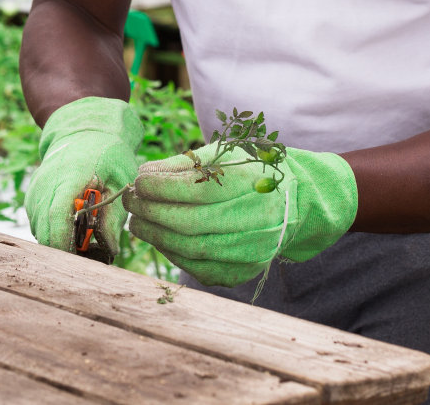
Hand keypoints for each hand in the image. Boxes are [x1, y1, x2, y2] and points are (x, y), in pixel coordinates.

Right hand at [25, 97, 142, 261]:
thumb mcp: (121, 180)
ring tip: (84, 236)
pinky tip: (72, 224)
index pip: (57, 218)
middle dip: (64, 249)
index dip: (65, 244)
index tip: (82, 261)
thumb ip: (114, 216)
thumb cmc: (108, 154)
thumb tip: (109, 249)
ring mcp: (34, 189)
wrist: (85, 131)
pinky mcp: (31, 195)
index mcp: (68, 178)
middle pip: (43, 230)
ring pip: (38, 230)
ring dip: (58, 239)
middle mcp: (44, 184)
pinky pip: (37, 222)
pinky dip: (52, 229)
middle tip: (89, 255)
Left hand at [123, 141, 356, 286]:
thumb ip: (183, 165)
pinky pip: (200, 269)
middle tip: (131, 202)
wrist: (298, 204)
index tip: (138, 181)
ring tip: (138, 221)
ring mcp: (251, 251)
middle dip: (151, 213)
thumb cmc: (253, 174)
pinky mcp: (245, 272)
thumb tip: (143, 175)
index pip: (197, 190)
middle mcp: (255, 220)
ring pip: (191, 250)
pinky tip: (161, 239)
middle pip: (189, 223)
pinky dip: (174, 254)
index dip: (161, 188)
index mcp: (252, 185)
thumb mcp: (224, 157)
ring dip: (156, 236)